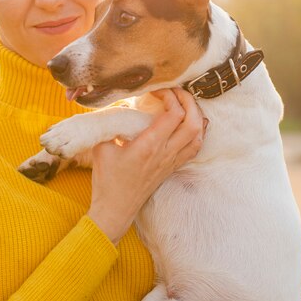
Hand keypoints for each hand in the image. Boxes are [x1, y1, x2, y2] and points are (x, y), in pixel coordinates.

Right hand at [87, 88, 205, 243]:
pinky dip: (198, 131)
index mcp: (149, 145)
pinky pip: (195, 147)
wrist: (115, 209)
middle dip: (188, 101)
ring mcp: (171, 161)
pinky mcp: (172, 167)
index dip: (170, 96)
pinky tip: (191, 122)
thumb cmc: (107, 180)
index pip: (174, 114)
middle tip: (175, 91)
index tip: (156, 90)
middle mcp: (165, 153)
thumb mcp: (101, 147)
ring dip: (196, 115)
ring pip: (198, 135)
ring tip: (183, 103)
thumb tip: (115, 106)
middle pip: (193, 122)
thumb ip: (109, 124)